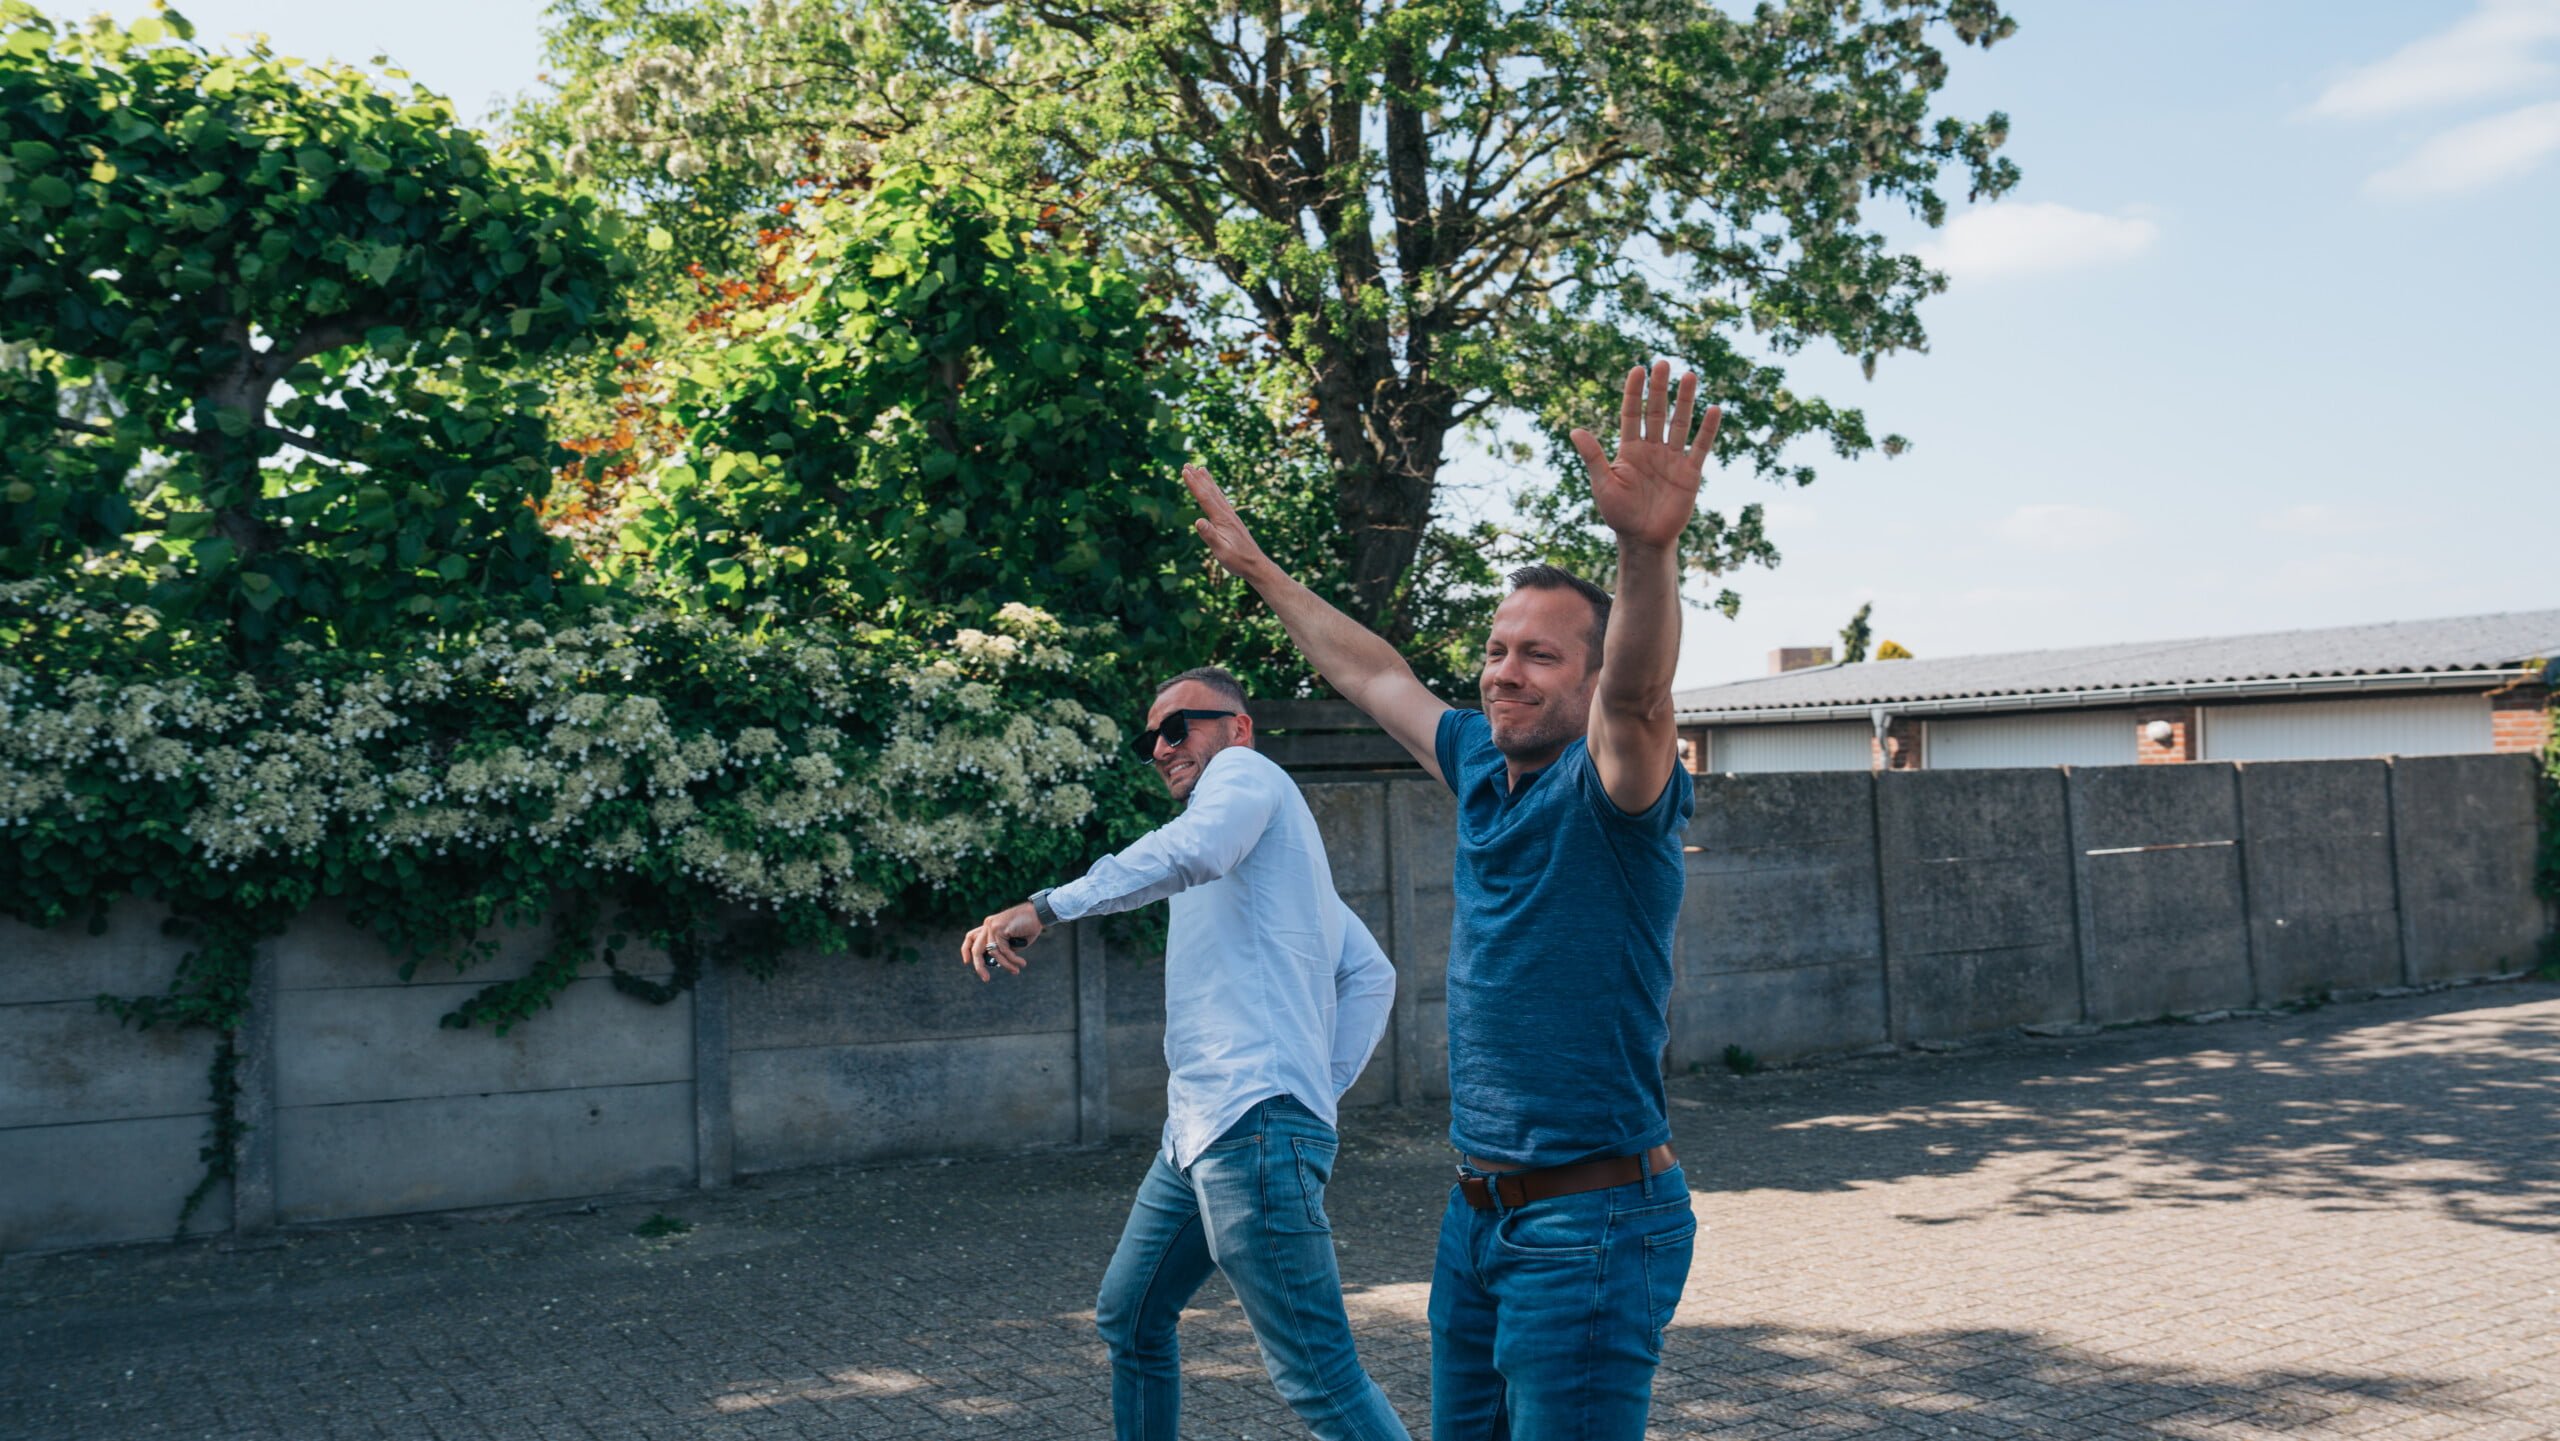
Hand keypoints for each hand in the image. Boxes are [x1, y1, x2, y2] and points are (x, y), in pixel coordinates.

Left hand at [960, 902, 1043, 982]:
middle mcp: (988, 924)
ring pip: (994, 952)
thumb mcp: (1012, 941)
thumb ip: (1003, 950)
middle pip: (976, 948)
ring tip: (1016, 970)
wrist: (1040, 913)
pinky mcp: (1000, 928)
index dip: (966, 950)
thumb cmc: (1029, 926)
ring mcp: (992, 926)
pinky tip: (1021, 963)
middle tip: (985, 978)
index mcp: (989, 926)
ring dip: (1006, 964)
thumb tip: (996, 964)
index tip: (967, 962)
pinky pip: (1004, 950)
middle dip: (979, 965)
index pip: (971, 937)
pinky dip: (1012, 959)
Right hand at [1182, 464, 1273, 581]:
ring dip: (1208, 481)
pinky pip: (1222, 501)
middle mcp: (1228, 514)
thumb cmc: (1238, 561)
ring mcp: (1231, 516)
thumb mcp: (1221, 551)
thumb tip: (1198, 521)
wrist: (1256, 565)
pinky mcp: (1233, 521)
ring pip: (1217, 494)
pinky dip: (1216, 492)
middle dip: (1198, 478)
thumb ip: (1210, 536)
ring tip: (1201, 469)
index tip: (1184, 471)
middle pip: (1211, 491)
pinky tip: (1215, 491)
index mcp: (1222, 519)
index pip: (1205, 498)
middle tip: (1187, 464)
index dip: (1194, 484)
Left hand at [1568, 360, 1721, 551]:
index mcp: (1629, 450)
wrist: (1644, 539)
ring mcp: (1672, 459)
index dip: (1634, 392)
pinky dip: (1707, 429)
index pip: (1631, 414)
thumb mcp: (1603, 484)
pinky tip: (1713, 409)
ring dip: (1685, 401)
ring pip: (1680, 424)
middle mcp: (1651, 449)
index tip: (1639, 369)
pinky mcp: (1689, 473)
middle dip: (1660, 389)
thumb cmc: (1619, 514)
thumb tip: (1575, 430)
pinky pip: (1700, 447)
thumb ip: (1593, 456)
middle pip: (1656, 412)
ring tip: (1689, 375)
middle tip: (1664, 363)